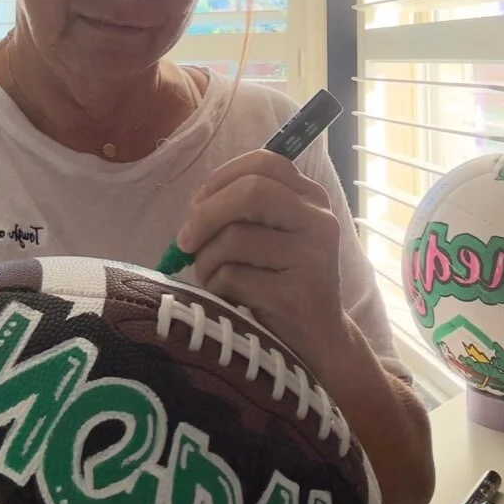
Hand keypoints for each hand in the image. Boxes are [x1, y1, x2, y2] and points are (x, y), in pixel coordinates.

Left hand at [175, 149, 347, 364]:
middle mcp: (318, 220)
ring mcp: (312, 257)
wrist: (318, 340)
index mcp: (311, 197)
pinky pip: (234, 277)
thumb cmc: (282, 280)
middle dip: (206, 215)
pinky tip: (228, 299)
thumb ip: (243, 210)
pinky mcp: (296, 294)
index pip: (264, 163)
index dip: (222, 178)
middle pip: (250, 192)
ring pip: (235, 238)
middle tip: (184, 241)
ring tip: (213, 278)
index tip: (197, 203)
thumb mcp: (273, 235)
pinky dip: (217, 288)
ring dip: (207, 261)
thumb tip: (194, 207)